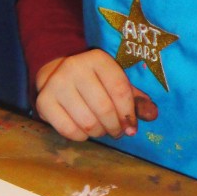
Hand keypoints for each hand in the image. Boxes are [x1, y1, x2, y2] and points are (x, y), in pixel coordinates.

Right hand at [35, 50, 157, 141]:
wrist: (55, 75)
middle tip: (117, 131)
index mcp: (97, 59)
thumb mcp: (116, 84)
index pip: (120, 90)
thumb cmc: (94, 83)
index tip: (131, 127)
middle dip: (115, 126)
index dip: (129, 113)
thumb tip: (152, 115)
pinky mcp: (44, 101)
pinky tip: (84, 131)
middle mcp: (75, 67)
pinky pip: (68, 130)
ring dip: (99, 132)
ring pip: (87, 122)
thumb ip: (137, 100)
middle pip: (104, 108)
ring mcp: (57, 84)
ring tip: (101, 130)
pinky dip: (81, 136)